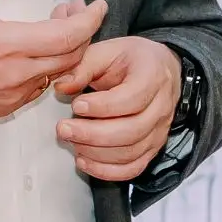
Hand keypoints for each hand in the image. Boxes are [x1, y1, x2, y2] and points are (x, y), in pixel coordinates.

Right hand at [0, 0, 108, 127]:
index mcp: (7, 45)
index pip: (69, 36)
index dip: (90, 19)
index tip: (97, 4)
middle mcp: (15, 76)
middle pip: (73, 57)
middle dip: (82, 31)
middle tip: (72, 9)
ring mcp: (10, 96)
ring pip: (58, 74)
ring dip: (66, 50)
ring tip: (52, 26)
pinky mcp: (2, 107)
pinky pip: (38, 88)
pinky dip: (48, 68)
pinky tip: (34, 51)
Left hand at [51, 35, 181, 180]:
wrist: (159, 69)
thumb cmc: (131, 60)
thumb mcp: (107, 51)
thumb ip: (83, 67)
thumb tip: (60, 87)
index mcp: (152, 75)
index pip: (132, 98)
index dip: (102, 107)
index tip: (76, 105)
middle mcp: (161, 106)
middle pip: (131, 130)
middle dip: (92, 134)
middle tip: (63, 129)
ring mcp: (159, 130)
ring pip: (131, 152)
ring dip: (96, 152)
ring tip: (71, 141)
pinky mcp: (152, 148)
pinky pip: (133, 168)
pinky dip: (107, 171)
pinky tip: (84, 160)